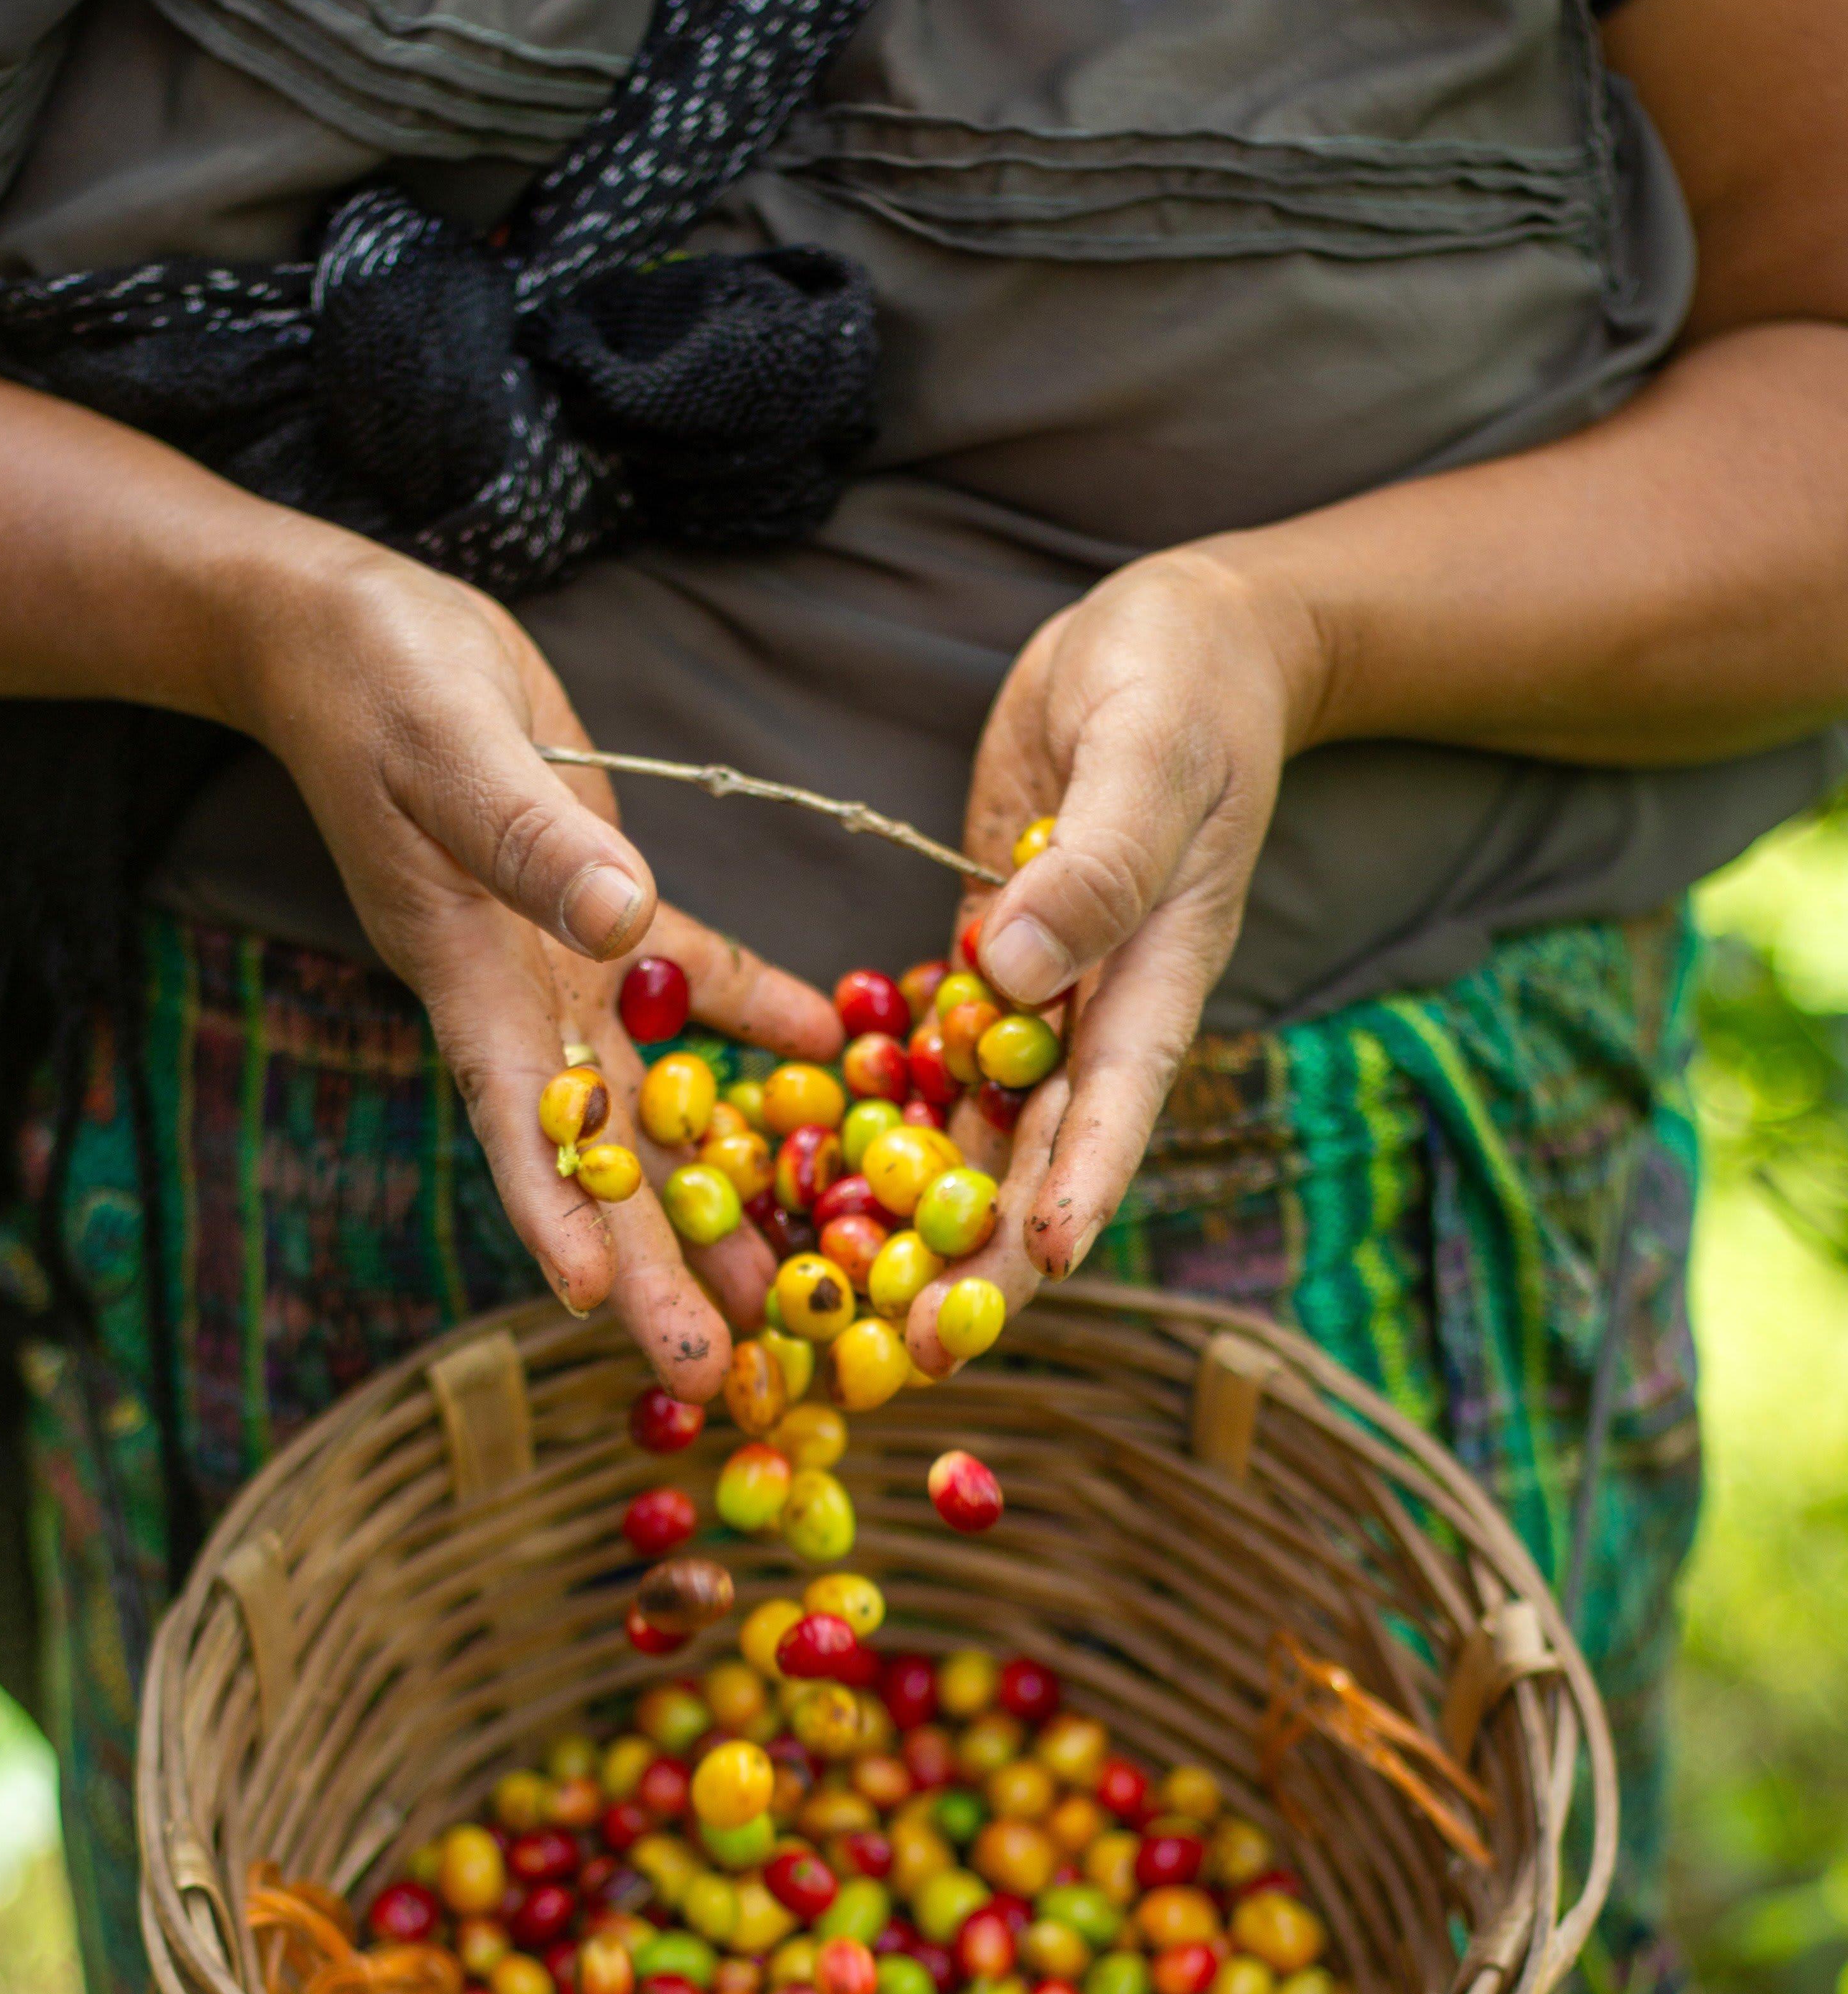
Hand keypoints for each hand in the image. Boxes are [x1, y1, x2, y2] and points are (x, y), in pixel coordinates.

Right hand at [236, 540, 841, 1396]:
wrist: (348, 632)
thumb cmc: (378, 681)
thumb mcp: (455, 746)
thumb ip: (533, 840)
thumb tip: (620, 919)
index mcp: (469, 978)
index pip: (515, 1123)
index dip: (551, 1217)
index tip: (587, 1308)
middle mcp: (519, 998)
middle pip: (596, 1159)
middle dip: (651, 1270)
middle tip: (719, 1372)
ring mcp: (561, 960)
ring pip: (654, 1103)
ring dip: (717, 1188)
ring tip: (794, 1280)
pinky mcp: (604, 904)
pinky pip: (694, 981)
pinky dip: (759, 1018)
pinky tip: (833, 1053)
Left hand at [902, 547, 1322, 1375]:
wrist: (1168, 642)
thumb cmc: (1184, 685)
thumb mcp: (1148, 752)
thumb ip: (1092, 863)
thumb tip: (1017, 972)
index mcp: (1155, 969)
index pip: (1119, 1097)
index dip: (1082, 1185)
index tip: (1043, 1267)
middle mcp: (1094, 1006)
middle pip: (1035, 1149)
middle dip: (979, 1255)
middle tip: (914, 1352)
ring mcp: (1035, 994)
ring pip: (973, 1127)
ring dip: (916, 1218)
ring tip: (847, 1310)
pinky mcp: (978, 963)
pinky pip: (923, 1061)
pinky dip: (876, 1122)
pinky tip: (809, 1191)